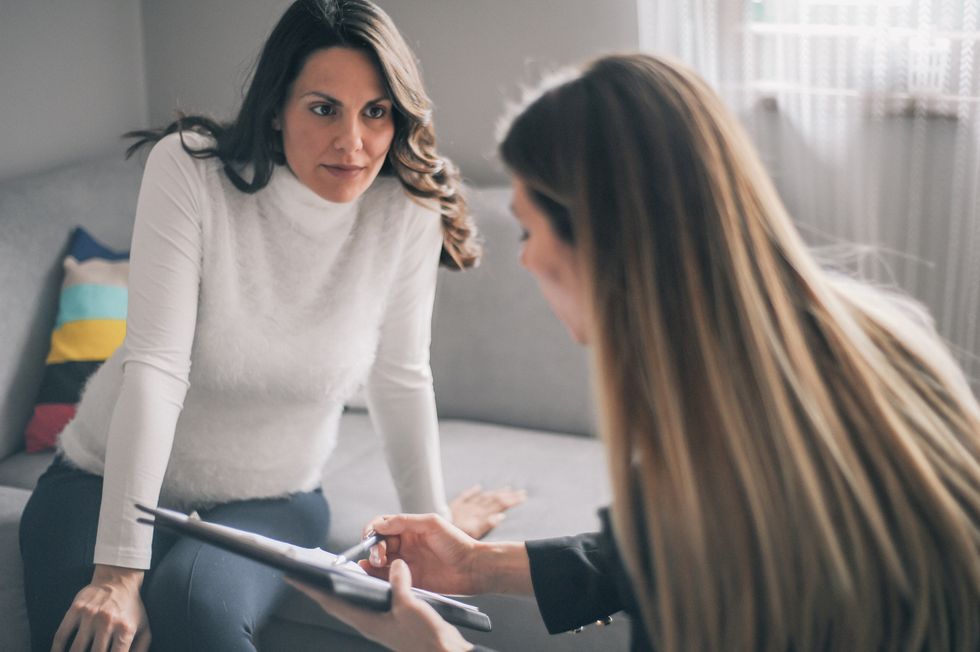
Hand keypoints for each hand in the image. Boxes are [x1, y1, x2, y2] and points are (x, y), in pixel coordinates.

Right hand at [52, 565, 149, 651]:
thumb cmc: (132, 609)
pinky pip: (61, 634)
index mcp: (125, 629)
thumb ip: (140, 649)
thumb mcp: (143, 627)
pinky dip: (57, 649)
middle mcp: (107, 622)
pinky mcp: (76, 609)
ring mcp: (90, 615)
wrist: (118, 580)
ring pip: (75, 649)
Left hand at [287, 558, 472, 651]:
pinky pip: (370, 601)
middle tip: (306, 570)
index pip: (330, 601)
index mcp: (365, 620)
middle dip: (319, 586)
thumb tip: (394, 565)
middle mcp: (368, 622)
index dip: (311, 587)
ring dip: (340, 588)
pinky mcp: (392, 620)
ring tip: (330, 572)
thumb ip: (399, 583)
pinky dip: (363, 589)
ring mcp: (379, 622)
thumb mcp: (409, 606)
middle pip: (336, 602)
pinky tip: (369, 580)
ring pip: (352, 602)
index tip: (293, 576)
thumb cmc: (424, 638)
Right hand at [360, 513, 481, 594]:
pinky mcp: (409, 580)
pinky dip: (375, 575)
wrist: (472, 568)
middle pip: (379, 544)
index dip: (373, 530)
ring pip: (380, 561)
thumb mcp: (431, 524)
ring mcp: (406, 563)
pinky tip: (369, 572)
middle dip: (374, 548)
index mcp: (409, 529)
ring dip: (372, 561)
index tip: (370, 536)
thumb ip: (404, 521)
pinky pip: (387, 577)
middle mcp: (405, 546)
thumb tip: (379, 524)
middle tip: (380, 555)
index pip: (383, 526)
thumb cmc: (456, 543)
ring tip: (377, 563)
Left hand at [449, 484, 526, 538]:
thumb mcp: (473, 532)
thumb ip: (487, 524)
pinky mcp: (455, 505)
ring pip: (484, 497)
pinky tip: (478, 487)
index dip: (512, 500)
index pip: (500, 504)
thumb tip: (501, 516)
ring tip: (506, 489)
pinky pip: (466, 496)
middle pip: (494, 499)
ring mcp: (466, 506)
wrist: (434, 531)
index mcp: (480, 514)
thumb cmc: (452, 536)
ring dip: (496, 493)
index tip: (523, 497)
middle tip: (521, 493)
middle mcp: (475, 508)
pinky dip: (473, 491)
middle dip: (508, 496)